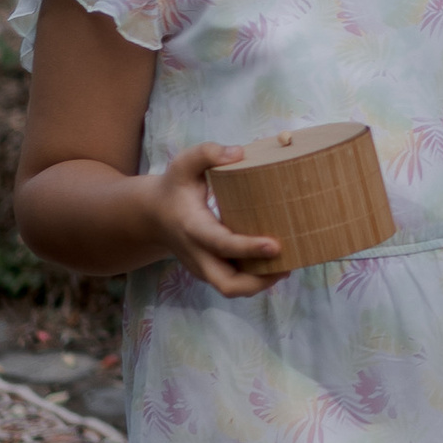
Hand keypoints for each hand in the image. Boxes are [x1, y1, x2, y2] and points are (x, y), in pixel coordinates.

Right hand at [160, 143, 285, 295]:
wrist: (154, 215)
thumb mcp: (184, 164)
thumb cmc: (175, 187)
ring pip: (233, 289)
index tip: (275, 245)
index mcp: (192, 228)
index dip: (248, 248)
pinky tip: (277, 265)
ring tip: (288, 265)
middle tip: (287, 264)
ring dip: (262, 283)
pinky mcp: (211, 271)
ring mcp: (203, 267)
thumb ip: (207, 153)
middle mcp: (198, 255)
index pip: (221, 244)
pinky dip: (256, 280)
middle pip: (227, 284)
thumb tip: (238, 154)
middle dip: (259, 281)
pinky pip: (234, 283)